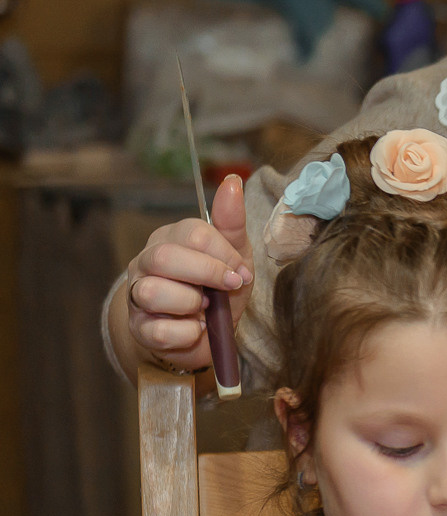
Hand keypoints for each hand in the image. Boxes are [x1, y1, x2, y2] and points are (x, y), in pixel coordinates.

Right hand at [124, 174, 253, 371]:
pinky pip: (158, 331)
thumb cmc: (217, 289)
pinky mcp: (139, 328)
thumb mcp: (234, 256)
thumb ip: (232, 222)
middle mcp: (146, 262)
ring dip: (190, 304)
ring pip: (152, 292)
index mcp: (170, 238)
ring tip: (204, 309)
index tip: (240, 272)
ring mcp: (137, 295)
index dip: (224, 254)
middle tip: (229, 286)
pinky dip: (186, 333)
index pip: (193, 233)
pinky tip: (195, 328)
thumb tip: (233, 180)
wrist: (204, 334)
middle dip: (206, 274)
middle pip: (164, 257)